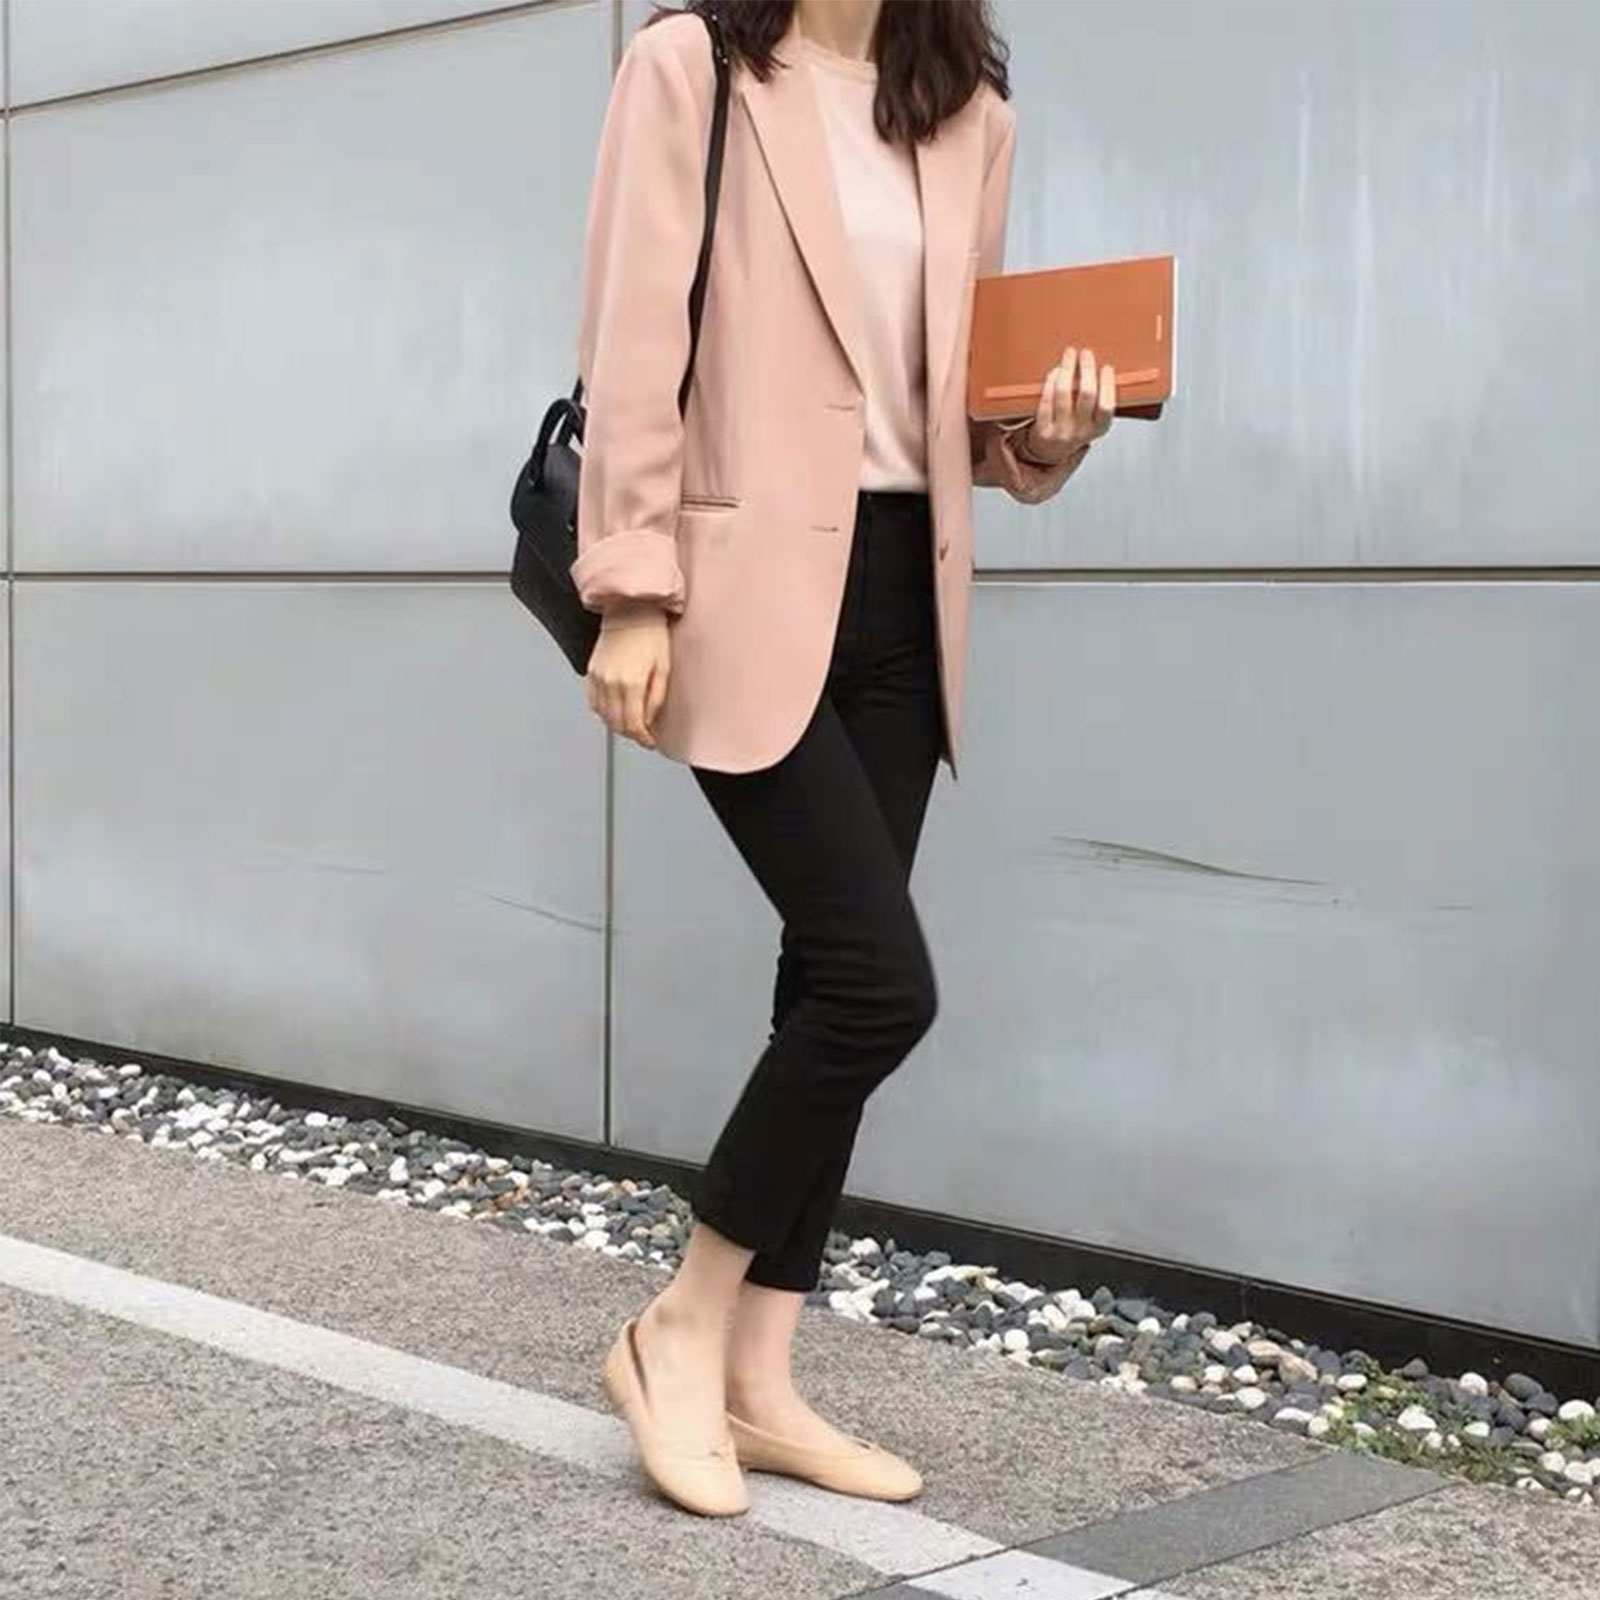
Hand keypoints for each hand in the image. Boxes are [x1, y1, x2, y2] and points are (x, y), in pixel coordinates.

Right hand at [586, 600, 670, 748]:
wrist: (631, 610)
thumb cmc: (651, 634)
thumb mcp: (663, 669)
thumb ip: (655, 699)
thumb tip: (649, 721)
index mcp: (631, 684)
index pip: (633, 725)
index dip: (643, 739)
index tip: (650, 742)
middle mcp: (611, 683)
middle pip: (617, 724)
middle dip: (631, 734)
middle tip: (643, 734)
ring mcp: (598, 678)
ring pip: (603, 716)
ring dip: (617, 724)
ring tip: (631, 723)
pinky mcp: (591, 671)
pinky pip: (593, 701)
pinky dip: (603, 711)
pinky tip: (615, 710)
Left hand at [1018, 345, 1115, 464]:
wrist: (1050, 451)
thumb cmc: (1074, 427)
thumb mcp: (1093, 420)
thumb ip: (1098, 400)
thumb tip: (1101, 366)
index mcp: (1099, 428)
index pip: (1107, 406)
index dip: (1107, 385)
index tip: (1106, 366)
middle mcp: (1081, 432)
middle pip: (1087, 395)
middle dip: (1087, 370)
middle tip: (1086, 353)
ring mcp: (1061, 432)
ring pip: (1064, 394)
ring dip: (1067, 370)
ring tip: (1069, 354)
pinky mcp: (1043, 430)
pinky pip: (1046, 401)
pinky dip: (1051, 382)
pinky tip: (1055, 371)